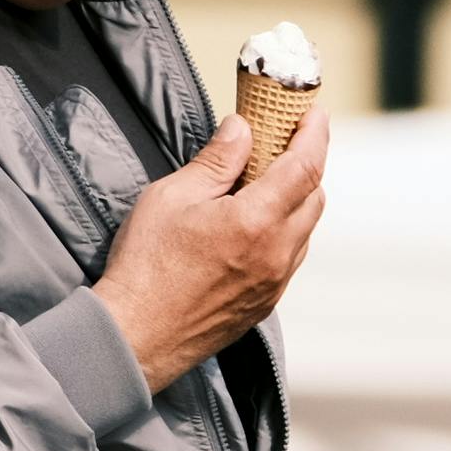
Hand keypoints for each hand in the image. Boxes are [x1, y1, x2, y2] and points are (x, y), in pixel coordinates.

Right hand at [94, 111, 326, 389]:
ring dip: (297, 199)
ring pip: (305, 229)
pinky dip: (286, 229)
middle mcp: (276, 254)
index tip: (314, 114)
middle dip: (307, 164)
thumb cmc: (146, 267)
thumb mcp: (173, 197)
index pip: (305, 168)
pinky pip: (291, 256)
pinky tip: (256, 221)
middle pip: (314, 197)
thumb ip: (216, 162)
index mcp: (256, 222)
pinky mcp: (265, 303)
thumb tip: (242, 129)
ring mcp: (275, 283)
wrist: (136, 336)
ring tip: (267, 179)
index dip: (314, 135)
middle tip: (286, 141)